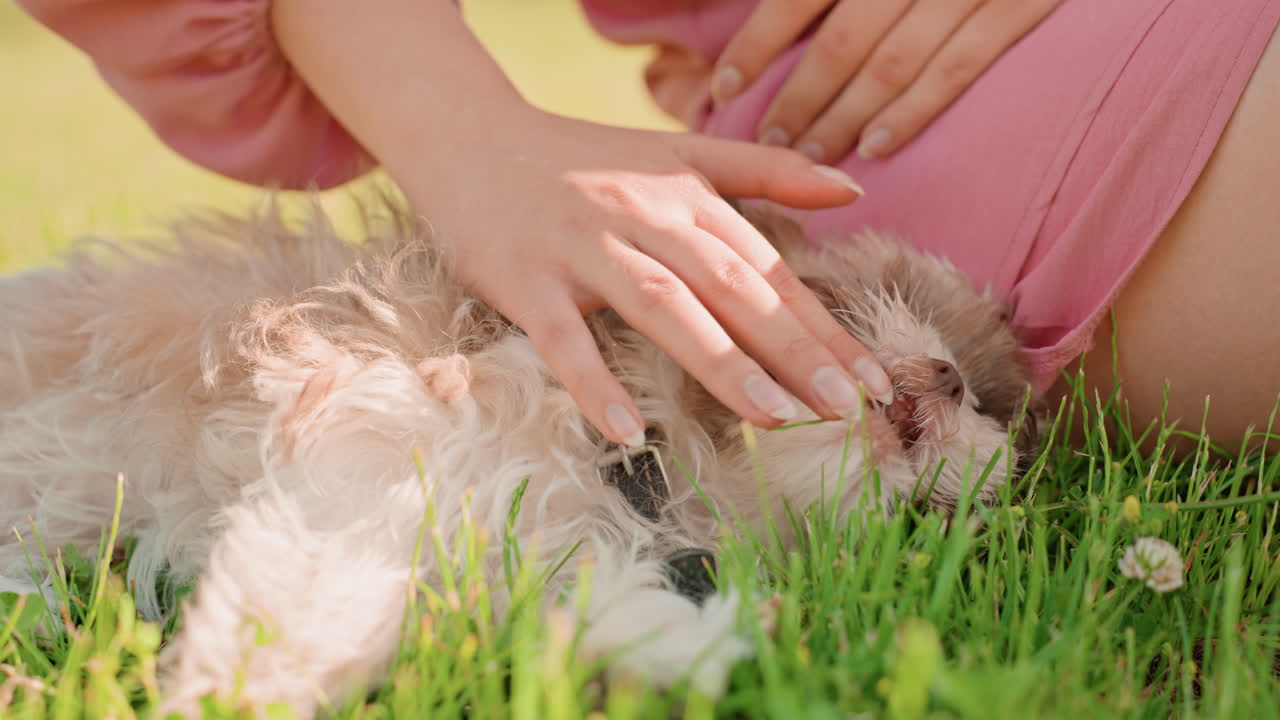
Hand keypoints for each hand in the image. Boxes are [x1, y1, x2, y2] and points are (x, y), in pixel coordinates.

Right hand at [271, 0, 892, 447]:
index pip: (768, 267)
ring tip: (776, 418)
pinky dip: (593, 383)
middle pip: (730, 287)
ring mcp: (582, 247)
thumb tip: (853, 189)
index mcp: (686, 194)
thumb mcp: (677, 154)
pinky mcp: (524, 279)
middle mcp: (642, 215)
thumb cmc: (582, 161)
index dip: (823, 325)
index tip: (874, 379)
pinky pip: (562, 338)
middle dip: (794, 349)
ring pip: (663, 305)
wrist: (469, 137)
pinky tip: (626, 431)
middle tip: (847, 408)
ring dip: (721, 362)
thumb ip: (765, 170)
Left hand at [710, 0, 1063, 161]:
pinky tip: (876, 146)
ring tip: (806, 153)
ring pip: (894, 59)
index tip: (721, 89)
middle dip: (797, 96)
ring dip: (844, 114)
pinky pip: (963, 62)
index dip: (757, 43)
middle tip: (766, 143)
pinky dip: (915, 108)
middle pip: (843, 36)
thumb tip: (766, 33)